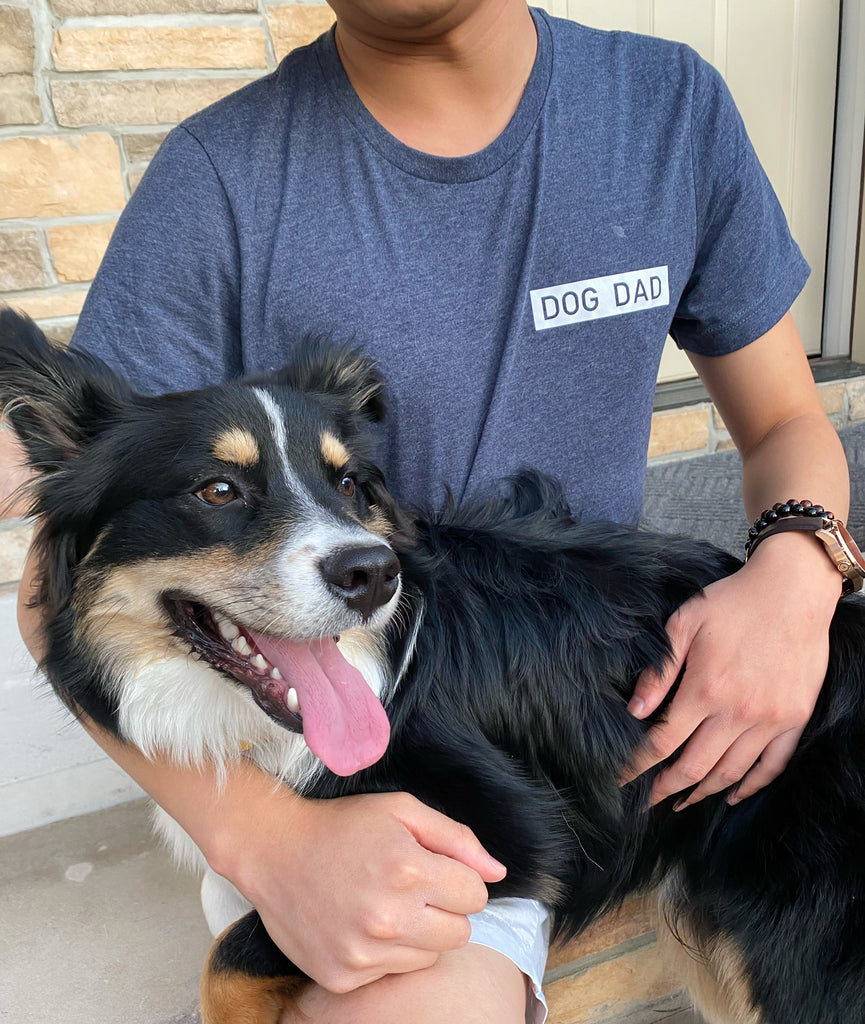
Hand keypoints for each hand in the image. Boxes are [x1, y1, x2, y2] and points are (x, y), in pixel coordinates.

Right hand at [216, 789, 505, 992]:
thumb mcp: (402, 810)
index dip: (459, 879)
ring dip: (418, 933)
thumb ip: (457, 839)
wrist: (273, 851)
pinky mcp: (344, 976)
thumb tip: (498, 872)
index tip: (434, 868)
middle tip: (412, 887)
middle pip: (460, 933)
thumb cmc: (342, 825)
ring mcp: (364, 952)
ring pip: (430, 956)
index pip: (476, 895)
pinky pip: (392, 973)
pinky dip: (385, 952)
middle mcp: (389, 917)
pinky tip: (361, 923)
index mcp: (409, 870)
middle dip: (445, 908)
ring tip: (385, 903)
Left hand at [620, 532, 840, 807]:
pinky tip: (732, 795)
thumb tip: (635, 711)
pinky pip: (772, 765)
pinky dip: (751, 786)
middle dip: (666, 788)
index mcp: (705, 689)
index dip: (638, 765)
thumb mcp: (684, 624)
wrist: (791, 590)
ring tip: (682, 801)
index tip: (621, 780)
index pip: (662, 742)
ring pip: (731, 772)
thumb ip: (659, 671)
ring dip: (703, 792)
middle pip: (694, 766)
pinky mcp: (795, 718)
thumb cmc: (732, 602)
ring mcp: (770, 719)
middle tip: (648, 802)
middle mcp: (738, 712)